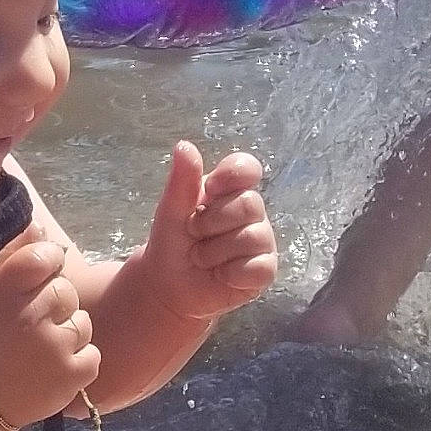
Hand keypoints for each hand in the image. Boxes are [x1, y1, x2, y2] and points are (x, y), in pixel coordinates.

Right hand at [0, 221, 100, 429]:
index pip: (47, 255)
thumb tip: (41, 227)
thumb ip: (13, 256)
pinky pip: (92, 355)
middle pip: (66, 291)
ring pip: (82, 323)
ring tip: (38, 352)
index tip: (33, 287)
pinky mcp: (71, 376)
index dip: (47, 267)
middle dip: (54, 306)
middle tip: (29, 329)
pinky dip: (77, 363)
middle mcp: (29, 315)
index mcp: (4, 289)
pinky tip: (51, 370)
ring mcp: (53, 347)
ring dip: (66, 335)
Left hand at [141, 142, 277, 324]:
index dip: (232, 175)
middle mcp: (251, 212)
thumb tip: (184, 145)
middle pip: (250, 204)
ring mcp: (261, 240)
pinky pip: (259, 268)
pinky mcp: (264, 270)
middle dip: (212, 223)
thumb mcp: (171, 211)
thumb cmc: (173, 243)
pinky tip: (219, 275)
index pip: (247, 168)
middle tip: (194, 235)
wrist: (167, 285)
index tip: (209, 190)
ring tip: (201, 258)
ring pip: (252, 238)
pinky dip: (231, 273)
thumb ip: (181, 181)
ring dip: (214, 252)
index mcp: (230, 190)